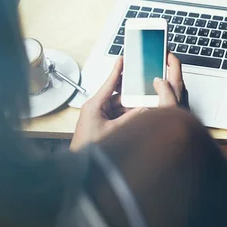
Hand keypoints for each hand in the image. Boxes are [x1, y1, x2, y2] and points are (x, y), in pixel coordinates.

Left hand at [70, 54, 185, 150]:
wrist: (79, 168)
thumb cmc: (89, 148)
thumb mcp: (115, 131)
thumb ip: (132, 118)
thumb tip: (146, 109)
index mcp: (94, 105)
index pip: (109, 83)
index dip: (117, 70)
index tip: (123, 59)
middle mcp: (96, 108)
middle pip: (118, 96)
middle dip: (132, 94)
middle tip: (144, 88)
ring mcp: (100, 116)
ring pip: (121, 106)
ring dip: (132, 108)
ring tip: (145, 106)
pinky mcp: (103, 124)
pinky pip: (119, 115)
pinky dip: (129, 116)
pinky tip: (139, 117)